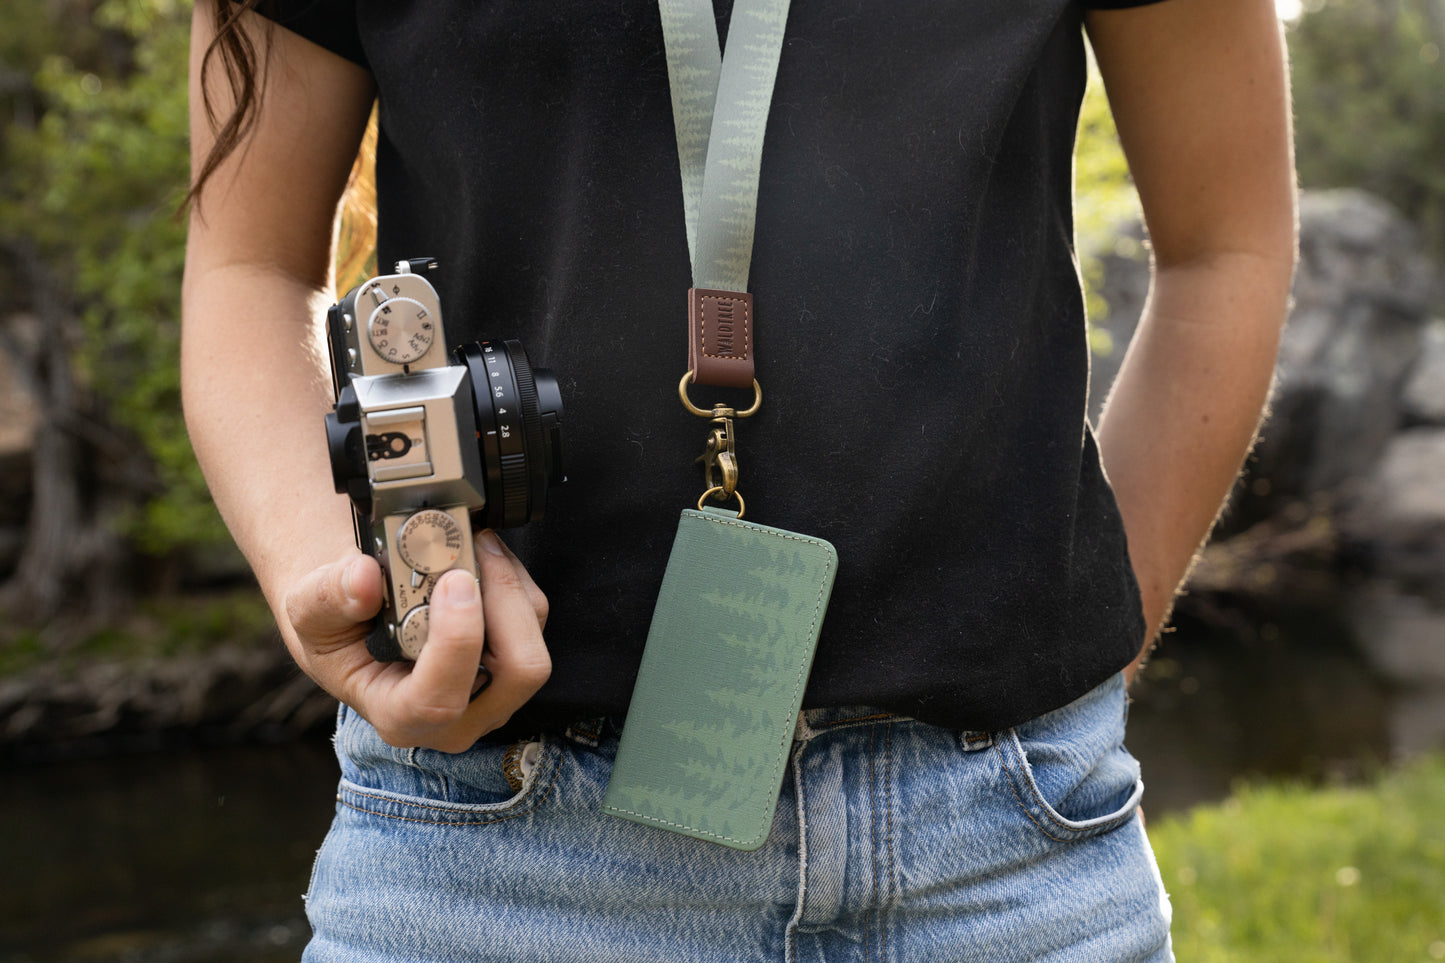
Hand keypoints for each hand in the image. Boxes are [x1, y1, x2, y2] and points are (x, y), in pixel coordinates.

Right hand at [283, 529, 551, 751]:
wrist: (355, 626)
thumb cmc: (337, 628)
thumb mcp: (309, 612)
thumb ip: (327, 596)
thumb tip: (362, 577)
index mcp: (402, 716)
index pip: (441, 700)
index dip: (457, 641)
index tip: (452, 580)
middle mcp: (458, 716)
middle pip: (517, 671)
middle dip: (502, 599)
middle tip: (471, 546)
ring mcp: (493, 693)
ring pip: (531, 640)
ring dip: (507, 582)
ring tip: (469, 542)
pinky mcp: (514, 662)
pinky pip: (534, 618)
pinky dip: (512, 579)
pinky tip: (478, 557)